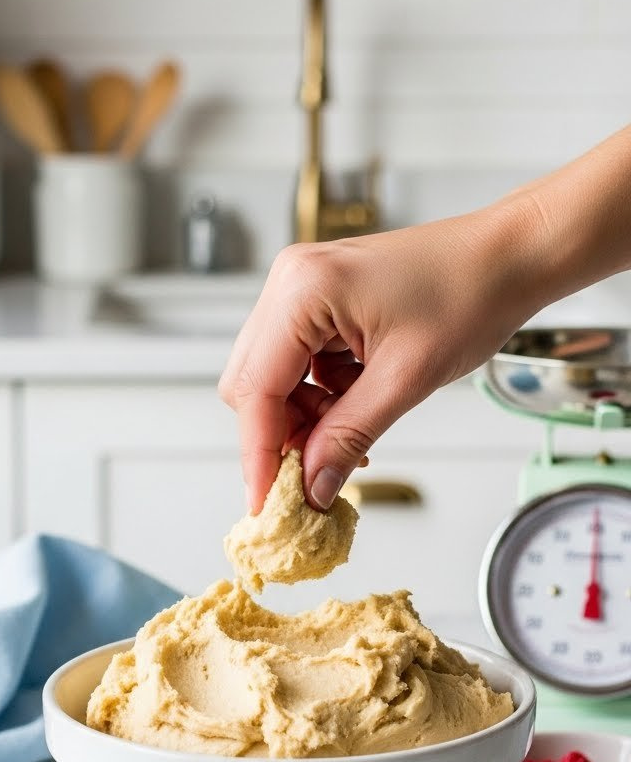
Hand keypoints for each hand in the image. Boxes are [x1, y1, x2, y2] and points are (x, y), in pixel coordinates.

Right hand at [219, 199, 545, 512]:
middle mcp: (290, 282)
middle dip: (283, 434)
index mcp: (303, 291)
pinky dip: (322, 395)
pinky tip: (359, 403)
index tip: (266, 504)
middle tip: (319, 472)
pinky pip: (298, 363)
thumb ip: (349, 435)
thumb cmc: (471, 295)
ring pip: (273, 378)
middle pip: (252, 384)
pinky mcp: (318, 299)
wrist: (508, 258)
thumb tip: (313, 487)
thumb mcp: (406, 380)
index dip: (259, 453)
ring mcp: (302, 288)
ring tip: (354, 431)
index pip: (256, 389)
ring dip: (306, 417)